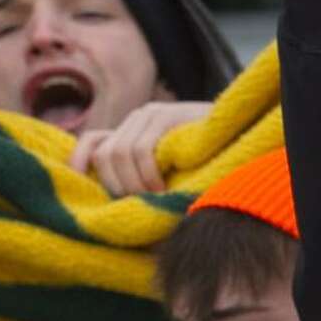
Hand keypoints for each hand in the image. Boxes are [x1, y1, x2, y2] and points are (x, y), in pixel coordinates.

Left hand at [70, 100, 213, 194]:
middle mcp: (137, 119)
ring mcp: (151, 114)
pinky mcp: (167, 116)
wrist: (241, 136)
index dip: (79, 162)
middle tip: (136, 205)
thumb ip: (146, 177)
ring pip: (119, 153)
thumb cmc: (208, 164)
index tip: (81, 190)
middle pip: (105, 154)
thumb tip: (118, 204)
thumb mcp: (171, 172)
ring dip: (133, 184)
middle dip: (116, 185)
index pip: (93, 141)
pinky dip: (147, 175)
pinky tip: (162, 189)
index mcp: (134, 130)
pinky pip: (141, 150)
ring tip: (153, 199)